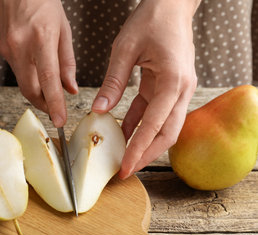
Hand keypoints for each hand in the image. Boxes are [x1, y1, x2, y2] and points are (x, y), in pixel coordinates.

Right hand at [0, 0, 77, 126]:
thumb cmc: (42, 0)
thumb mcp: (63, 28)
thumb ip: (67, 62)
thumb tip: (70, 89)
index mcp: (41, 38)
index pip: (48, 80)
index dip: (55, 104)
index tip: (60, 121)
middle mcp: (20, 45)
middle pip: (30, 90)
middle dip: (44, 105)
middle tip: (56, 110)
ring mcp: (6, 48)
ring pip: (22, 82)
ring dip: (36, 91)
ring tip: (49, 89)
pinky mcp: (0, 48)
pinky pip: (16, 70)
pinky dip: (28, 74)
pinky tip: (34, 65)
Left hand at [92, 0, 199, 178]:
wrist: (171, 6)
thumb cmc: (151, 20)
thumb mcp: (125, 50)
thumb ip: (112, 83)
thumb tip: (99, 111)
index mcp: (173, 80)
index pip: (156, 124)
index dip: (139, 149)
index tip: (125, 167)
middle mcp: (181, 89)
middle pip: (167, 133)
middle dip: (147, 155)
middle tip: (126, 171)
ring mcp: (177, 89)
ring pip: (164, 126)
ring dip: (144, 143)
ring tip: (124, 158)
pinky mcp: (168, 87)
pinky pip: (154, 112)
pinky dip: (139, 125)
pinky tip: (123, 134)